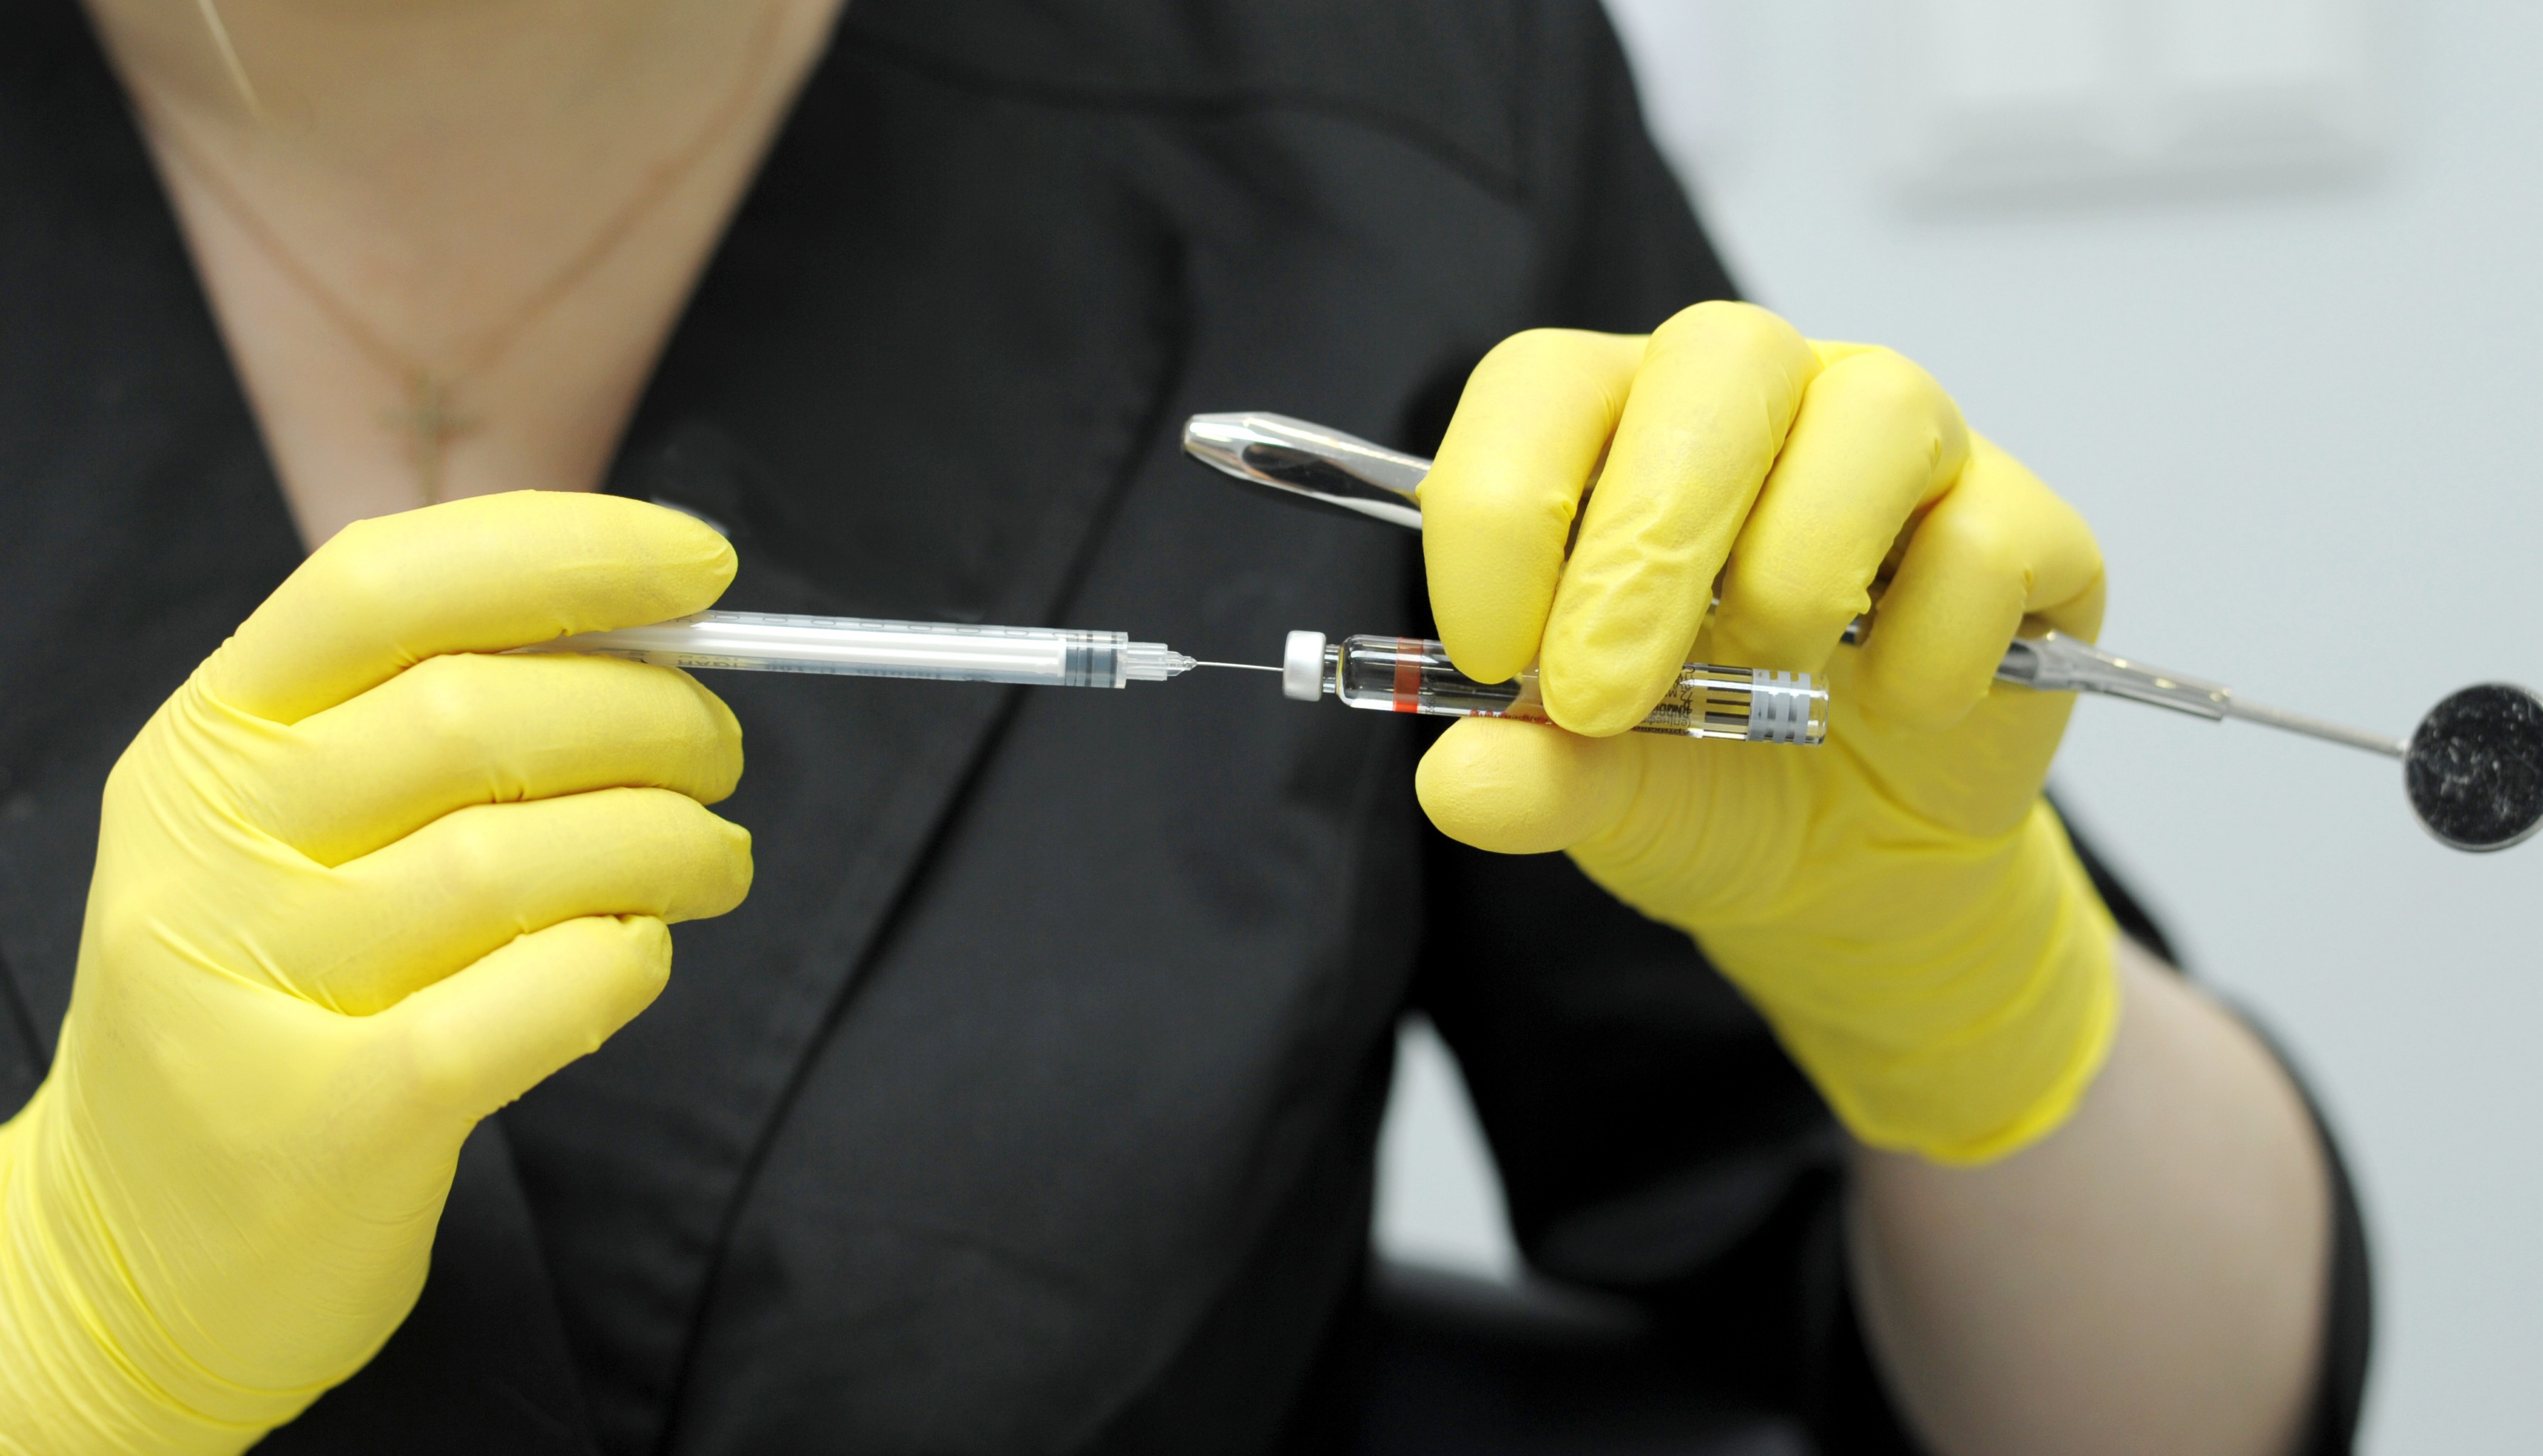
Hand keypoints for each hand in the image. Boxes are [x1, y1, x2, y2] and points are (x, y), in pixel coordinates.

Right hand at [0, 492, 752, 1451]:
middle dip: (652, 717)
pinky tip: (639, 956)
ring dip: (668, 842)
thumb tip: (652, 630)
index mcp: (209, 739)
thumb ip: (435, 722)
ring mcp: (259, 986)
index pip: (385, 581)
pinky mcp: (332, 1123)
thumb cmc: (272, 1005)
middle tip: (720, 756)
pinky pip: (532, 999)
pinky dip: (622, 960)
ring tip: (713, 861)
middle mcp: (212, 846)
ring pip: (516, 859)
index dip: (566, 550)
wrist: (133, 1259)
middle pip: (476, 715)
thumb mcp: (294, 834)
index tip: (701, 565)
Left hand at [1416, 302, 2117, 1162]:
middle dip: (1649, 538)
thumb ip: (1532, 777)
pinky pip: (1992, 536)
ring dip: (1800, 572)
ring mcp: (1909, 446)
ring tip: (1772, 683)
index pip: (1544, 381)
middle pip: (1722, 356)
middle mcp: (1768, 398)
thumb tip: (1457, 782)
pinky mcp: (2024, 524)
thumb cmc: (1709, 781)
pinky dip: (1933, 646)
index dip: (1501, 502)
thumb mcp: (1601, 797)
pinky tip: (1897, 707)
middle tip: (1601, 696)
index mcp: (1625, 424)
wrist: (1853, 869)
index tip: (1490, 654)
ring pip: (1879, 413)